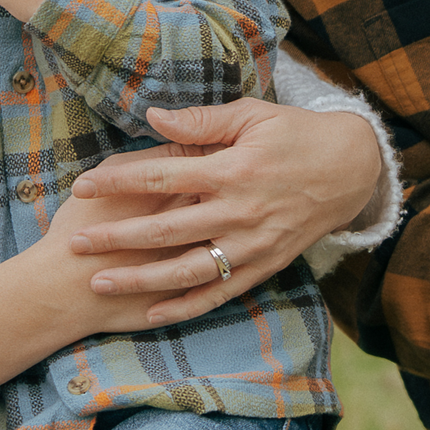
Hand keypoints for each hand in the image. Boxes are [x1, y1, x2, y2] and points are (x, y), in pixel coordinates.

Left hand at [63, 98, 382, 325]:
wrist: (352, 169)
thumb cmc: (294, 134)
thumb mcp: (251, 115)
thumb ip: (200, 122)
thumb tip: (151, 117)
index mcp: (232, 170)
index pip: (162, 177)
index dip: (119, 183)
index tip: (82, 187)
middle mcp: (240, 211)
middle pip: (167, 230)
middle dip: (117, 238)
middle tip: (76, 244)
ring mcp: (253, 244)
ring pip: (189, 269)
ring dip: (142, 279)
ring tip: (100, 282)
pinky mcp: (266, 266)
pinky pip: (222, 292)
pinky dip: (187, 305)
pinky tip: (153, 314)